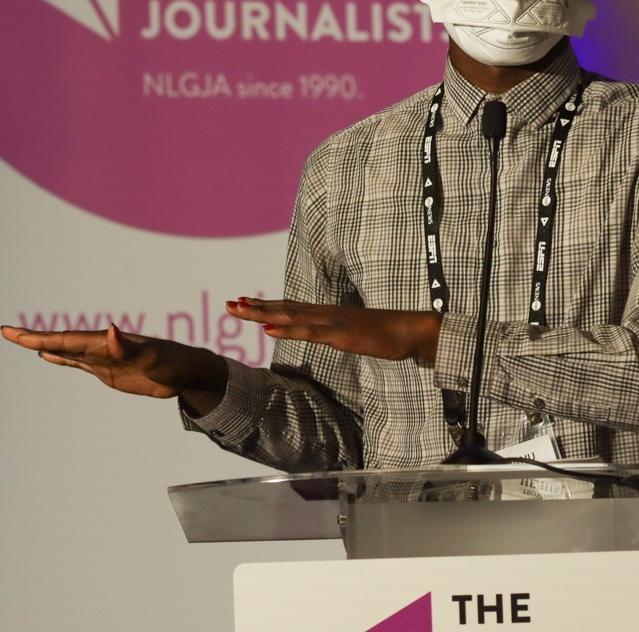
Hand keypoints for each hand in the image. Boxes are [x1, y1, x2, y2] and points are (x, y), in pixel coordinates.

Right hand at [0, 324, 227, 411]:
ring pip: (65, 350)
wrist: (187, 372)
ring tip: (20, 339)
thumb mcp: (152, 357)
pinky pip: (78, 362)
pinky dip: (60, 357)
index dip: (39, 337)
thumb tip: (109, 330)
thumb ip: (129, 347)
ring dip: (42, 345)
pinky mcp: (107, 370)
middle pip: (59, 341)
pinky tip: (48, 356)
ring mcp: (102, 358)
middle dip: (32, 337)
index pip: (66, 340)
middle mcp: (100, 347)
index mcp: (106, 343)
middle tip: (5, 332)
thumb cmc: (173, 362)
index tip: (15, 334)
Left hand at [226, 298, 441, 362]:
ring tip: (238, 311)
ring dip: (262, 314)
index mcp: (327, 314)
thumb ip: (338, 333)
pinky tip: (269, 330)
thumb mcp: (355, 335)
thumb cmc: (386, 334)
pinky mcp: (341, 334)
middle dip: (254, 307)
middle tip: (227, 304)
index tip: (242, 303)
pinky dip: (287, 330)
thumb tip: (328, 336)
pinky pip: (310, 332)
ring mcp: (332, 322)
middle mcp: (325, 313)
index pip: (290, 307)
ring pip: (290, 316)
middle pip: (283, 308)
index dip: (265, 305)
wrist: (411, 330)